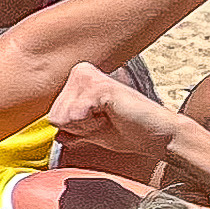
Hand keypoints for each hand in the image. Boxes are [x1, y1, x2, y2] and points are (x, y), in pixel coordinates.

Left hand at [48, 63, 194, 178]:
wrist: (157, 136)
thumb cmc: (129, 132)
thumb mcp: (93, 133)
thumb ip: (73, 130)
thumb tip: (55, 134)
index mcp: (78, 80)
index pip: (53, 115)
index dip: (74, 130)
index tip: (98, 125)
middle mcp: (81, 72)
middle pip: (55, 116)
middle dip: (78, 129)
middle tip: (105, 123)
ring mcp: (89, 77)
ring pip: (63, 116)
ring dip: (86, 127)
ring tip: (109, 119)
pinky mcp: (99, 86)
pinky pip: (76, 114)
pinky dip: (92, 125)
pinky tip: (111, 117)